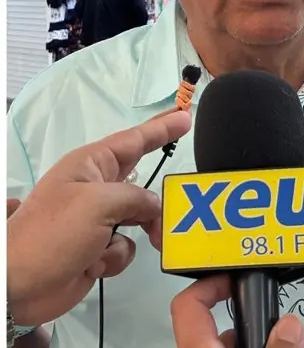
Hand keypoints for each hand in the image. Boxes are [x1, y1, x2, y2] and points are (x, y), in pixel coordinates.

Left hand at [7, 110, 191, 325]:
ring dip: (141, 232)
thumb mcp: (98, 203)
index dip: (162, 128)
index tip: (186, 117)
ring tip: (141, 242)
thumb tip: (154, 208)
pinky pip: (126, 245)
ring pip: (141, 217)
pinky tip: (96, 263)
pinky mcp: (97, 248)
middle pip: (141, 184)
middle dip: (159, 199)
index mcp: (90, 166)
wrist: (19, 285)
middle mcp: (96, 189)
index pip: (135, 140)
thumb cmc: (52, 234)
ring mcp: (97, 220)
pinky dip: (116, 256)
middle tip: (183, 203)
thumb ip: (137, 198)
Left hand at [171, 275, 303, 347]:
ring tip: (277, 324)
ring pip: (224, 337)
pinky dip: (252, 341)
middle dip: (243, 310)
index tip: (235, 278)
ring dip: (250, 329)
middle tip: (265, 302)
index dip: (209, 283)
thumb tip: (290, 325)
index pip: (187, 304)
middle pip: (210, 321)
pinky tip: (274, 343)